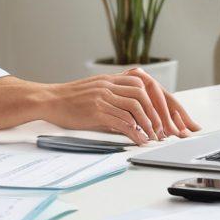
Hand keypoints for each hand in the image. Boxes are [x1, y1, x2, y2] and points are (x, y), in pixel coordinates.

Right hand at [41, 69, 200, 145]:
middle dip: (160, 113)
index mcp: (112, 78)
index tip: (171, 117)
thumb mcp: (97, 89)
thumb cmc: (72, 99)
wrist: (49, 100)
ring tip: (154, 137)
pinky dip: (134, 132)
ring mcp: (103, 96)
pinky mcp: (96, 110)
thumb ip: (116, 93)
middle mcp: (110, 84)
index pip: (145, 84)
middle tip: (167, 129)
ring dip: (149, 123)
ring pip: (136, 107)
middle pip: (145, 94)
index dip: (161, 100)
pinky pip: (121, 121)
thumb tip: (138, 108)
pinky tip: (139, 140)